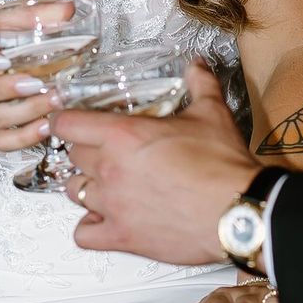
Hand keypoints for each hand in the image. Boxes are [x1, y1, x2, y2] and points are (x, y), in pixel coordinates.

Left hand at [63, 60, 253, 263]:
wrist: (238, 213)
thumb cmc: (222, 166)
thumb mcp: (211, 114)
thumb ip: (199, 85)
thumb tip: (198, 65)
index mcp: (123, 135)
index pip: (67, 123)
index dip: (64, 121)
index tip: (69, 122)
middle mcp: (110, 169)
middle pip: (73, 156)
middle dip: (85, 151)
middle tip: (104, 151)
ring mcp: (112, 206)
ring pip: (73, 192)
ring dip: (86, 186)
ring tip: (106, 184)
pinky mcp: (121, 237)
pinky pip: (83, 234)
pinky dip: (89, 227)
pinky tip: (105, 219)